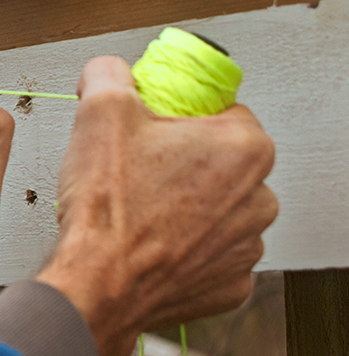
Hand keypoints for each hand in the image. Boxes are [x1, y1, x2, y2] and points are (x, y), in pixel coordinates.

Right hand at [37, 56, 277, 355]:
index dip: (181, 117)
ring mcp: (246, 246)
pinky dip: (185, 247)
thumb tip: (109, 71)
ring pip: (218, 208)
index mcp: (243, 148)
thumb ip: (109, 74)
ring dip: (187, 205)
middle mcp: (259, 198)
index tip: (154, 129)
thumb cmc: (107, 207)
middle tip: (140, 169)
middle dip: (185, 161)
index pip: (222, 111)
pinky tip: (152, 242)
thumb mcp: (99, 111)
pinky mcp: (229, 284)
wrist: (96, 284)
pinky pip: (210, 253)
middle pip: (222, 161)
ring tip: (141, 209)